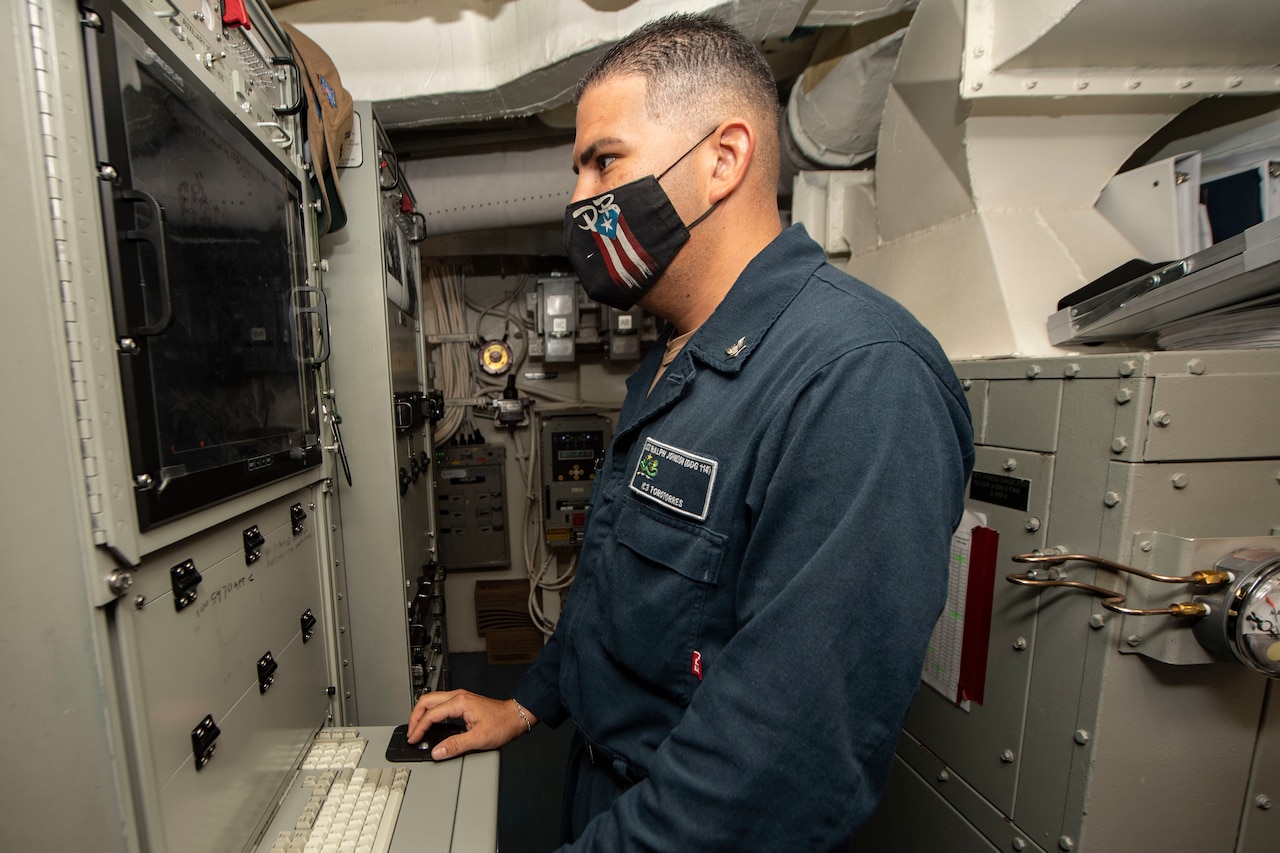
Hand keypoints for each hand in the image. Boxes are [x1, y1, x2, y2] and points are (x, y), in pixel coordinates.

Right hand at [407, 689, 535, 759]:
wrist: (515, 717)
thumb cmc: (502, 724)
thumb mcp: (478, 739)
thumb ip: (455, 745)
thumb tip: (437, 751)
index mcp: (459, 703)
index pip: (431, 714)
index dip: (419, 728)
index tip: (413, 739)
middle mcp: (458, 696)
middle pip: (426, 701)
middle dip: (415, 716)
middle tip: (410, 732)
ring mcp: (460, 698)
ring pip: (432, 700)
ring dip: (421, 713)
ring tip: (416, 728)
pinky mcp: (462, 702)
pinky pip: (440, 704)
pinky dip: (430, 713)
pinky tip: (430, 723)